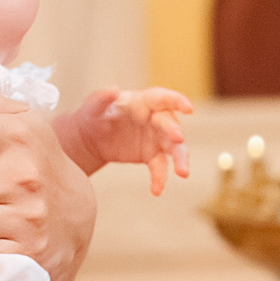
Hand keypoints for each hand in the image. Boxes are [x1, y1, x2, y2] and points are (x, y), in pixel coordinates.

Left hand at [58, 86, 193, 192]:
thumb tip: (113, 90)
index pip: (161, 98)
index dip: (176, 101)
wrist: (91, 137)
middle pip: (170, 125)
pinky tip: (157, 190)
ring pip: (174, 148)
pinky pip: (160, 167)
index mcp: (142, 102)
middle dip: (175, 132)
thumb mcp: (93, 106)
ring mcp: (156, 138)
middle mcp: (154, 119)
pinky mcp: (151, 155)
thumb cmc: (94, 114)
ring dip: (180, 159)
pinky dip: (160, 178)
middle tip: (178, 139)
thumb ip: (101, 98)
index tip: (188, 108)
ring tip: (183, 172)